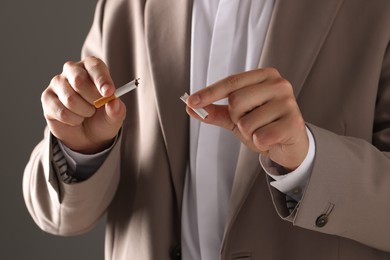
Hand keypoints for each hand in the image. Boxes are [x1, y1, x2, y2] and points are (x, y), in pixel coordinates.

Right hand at [41, 56, 125, 153]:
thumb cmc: (102, 118)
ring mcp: (57, 82)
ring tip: (87, 113)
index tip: (109, 93)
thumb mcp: (114, 116)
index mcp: (92, 67)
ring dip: (84, 112)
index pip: (95, 67)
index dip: (102, 80)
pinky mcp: (47, 97)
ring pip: (70, 99)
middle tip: (98, 107)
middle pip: (78, 80)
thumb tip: (114, 103)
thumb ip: (116, 109)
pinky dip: (74, 120)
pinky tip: (76, 119)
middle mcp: (73, 70)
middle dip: (92, 99)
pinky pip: (62, 112)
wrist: (88, 135)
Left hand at [186, 68, 308, 169]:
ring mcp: (288, 102)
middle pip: (236, 101)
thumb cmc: (264, 125)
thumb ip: (215, 111)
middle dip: (237, 118)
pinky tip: (271, 139)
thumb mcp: (237, 117)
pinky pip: (260, 136)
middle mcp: (279, 84)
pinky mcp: (294, 123)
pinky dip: (259, 143)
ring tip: (263, 131)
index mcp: (264, 76)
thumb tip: (190, 107)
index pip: (231, 82)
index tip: (191, 101)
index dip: (209, 92)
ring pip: (246, 122)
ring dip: (249, 133)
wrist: (289, 145)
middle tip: (252, 122)